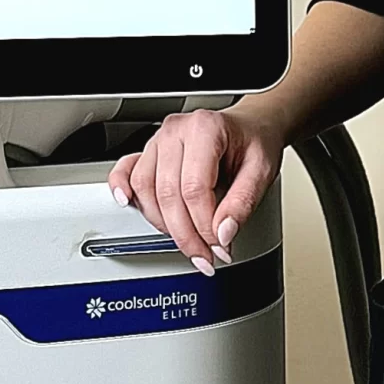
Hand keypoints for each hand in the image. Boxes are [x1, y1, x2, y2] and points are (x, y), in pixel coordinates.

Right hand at [107, 103, 288, 275]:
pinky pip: (126, 170)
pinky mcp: (149, 151)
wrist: (250, 127)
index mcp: (205, 129)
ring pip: (144, 188)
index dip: (204, 225)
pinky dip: (121, 188)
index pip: (194, 188)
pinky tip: (127, 203)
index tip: (218, 246)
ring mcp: (159, 140)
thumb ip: (242, 203)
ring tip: (186, 241)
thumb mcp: (262, 171)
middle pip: (167, 193)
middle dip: (185, 234)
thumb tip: (223, 233)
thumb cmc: (254, 142)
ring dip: (161, 223)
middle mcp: (177, 131)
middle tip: (204, 256)